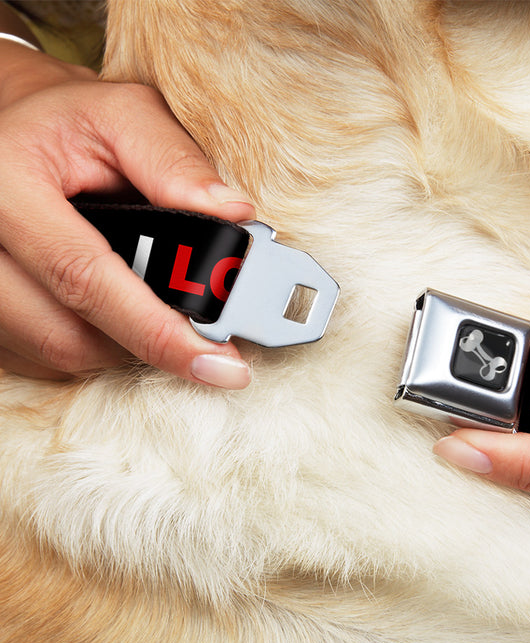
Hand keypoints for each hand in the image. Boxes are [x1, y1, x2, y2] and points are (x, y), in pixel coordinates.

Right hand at [0, 40, 254, 386]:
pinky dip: (93, 344)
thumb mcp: (124, 116)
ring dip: (122, 344)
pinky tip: (117, 312)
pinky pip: (43, 357)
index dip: (157, 331)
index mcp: (7, 186)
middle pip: (69, 335)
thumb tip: (232, 215)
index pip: (85, 278)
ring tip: (155, 308)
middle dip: (147, 342)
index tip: (219, 364)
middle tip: (201, 335)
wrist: (14, 132)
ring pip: (59, 353)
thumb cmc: (70, 123)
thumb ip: (175, 161)